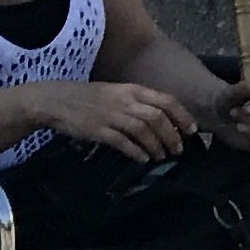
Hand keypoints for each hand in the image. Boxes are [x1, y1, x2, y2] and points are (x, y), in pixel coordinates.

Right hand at [28, 80, 194, 162]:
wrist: (57, 101)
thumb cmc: (90, 98)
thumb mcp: (118, 93)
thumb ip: (138, 102)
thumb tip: (162, 119)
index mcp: (132, 89)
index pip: (166, 100)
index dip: (182, 116)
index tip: (192, 130)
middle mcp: (125, 101)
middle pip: (158, 117)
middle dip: (173, 135)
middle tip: (179, 149)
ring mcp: (112, 115)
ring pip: (143, 130)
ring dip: (157, 145)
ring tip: (163, 157)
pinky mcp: (98, 130)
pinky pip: (122, 142)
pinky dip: (136, 152)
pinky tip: (144, 159)